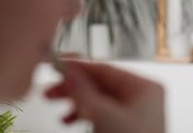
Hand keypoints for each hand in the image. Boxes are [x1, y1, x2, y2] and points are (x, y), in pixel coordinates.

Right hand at [45, 60, 164, 132]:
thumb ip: (85, 92)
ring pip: (99, 100)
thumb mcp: (105, 116)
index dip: (79, 68)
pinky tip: (67, 120)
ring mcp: (135, 114)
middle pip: (101, 85)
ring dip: (75, 102)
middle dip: (73, 88)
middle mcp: (142, 98)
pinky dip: (84, 115)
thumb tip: (71, 72)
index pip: (106, 70)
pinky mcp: (127, 128)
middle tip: (48, 91)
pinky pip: (102, 114)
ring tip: (53, 105)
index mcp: (144, 88)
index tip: (56, 66)